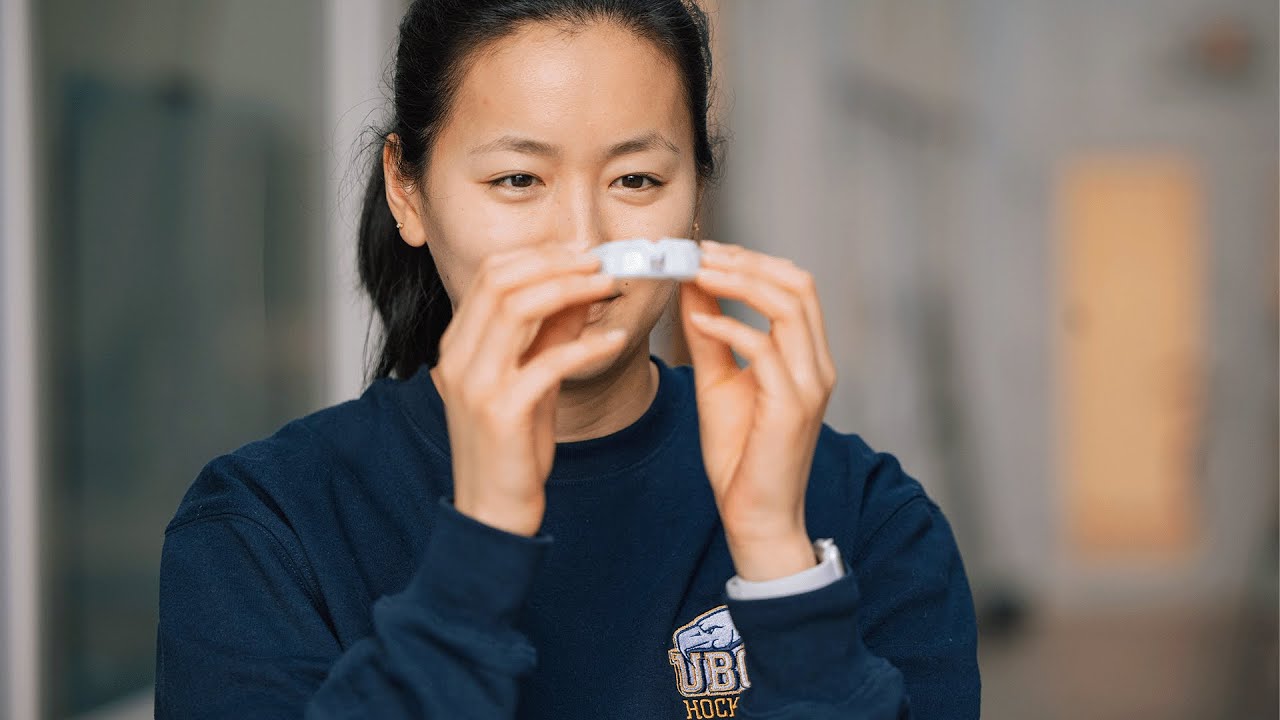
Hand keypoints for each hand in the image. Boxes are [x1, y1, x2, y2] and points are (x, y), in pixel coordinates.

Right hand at [432, 247, 624, 535]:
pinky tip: (614, 341)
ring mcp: (475, 384)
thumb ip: (550, 335)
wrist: (492, 513)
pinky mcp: (501, 413)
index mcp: (459, 344)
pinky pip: (548, 362)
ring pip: (517, 309)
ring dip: (571, 290)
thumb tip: (582, 288)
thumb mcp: (532, 381)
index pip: (492, 274)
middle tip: (601, 263)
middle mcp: (458, 358)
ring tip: (609, 287)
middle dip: (557, 263)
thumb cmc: (512, 450)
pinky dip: (586, 346)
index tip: (583, 253)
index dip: (540, 254)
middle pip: (502, 281)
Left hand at [680, 240, 837, 580]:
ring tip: (695, 272)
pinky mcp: (792, 408)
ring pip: (789, 306)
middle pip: (798, 284)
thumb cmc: (740, 454)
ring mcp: (809, 385)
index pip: (793, 285)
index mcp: (806, 355)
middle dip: (745, 259)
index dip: (750, 259)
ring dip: (739, 281)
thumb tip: (690, 287)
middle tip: (696, 251)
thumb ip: (711, 336)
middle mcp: (817, 364)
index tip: (703, 248)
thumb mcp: (719, 382)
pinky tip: (697, 318)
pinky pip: (764, 350)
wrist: (756, 516)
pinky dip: (729, 327)